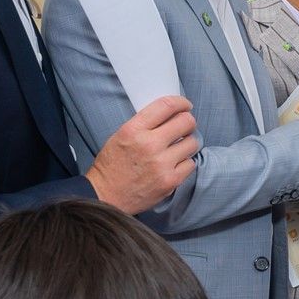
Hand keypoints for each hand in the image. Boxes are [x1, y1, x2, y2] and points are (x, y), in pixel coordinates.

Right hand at [88, 94, 199, 212]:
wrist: (105, 196)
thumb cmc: (112, 166)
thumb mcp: (120, 135)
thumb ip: (144, 124)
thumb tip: (170, 115)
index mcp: (134, 129)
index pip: (167, 106)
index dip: (181, 103)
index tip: (185, 106)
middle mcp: (149, 145)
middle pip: (186, 122)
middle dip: (188, 122)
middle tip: (185, 127)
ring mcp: (162, 164)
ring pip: (192, 143)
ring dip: (188, 143)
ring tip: (178, 147)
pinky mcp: (170, 181)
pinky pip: (190, 164)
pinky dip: (185, 162)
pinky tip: (175, 163)